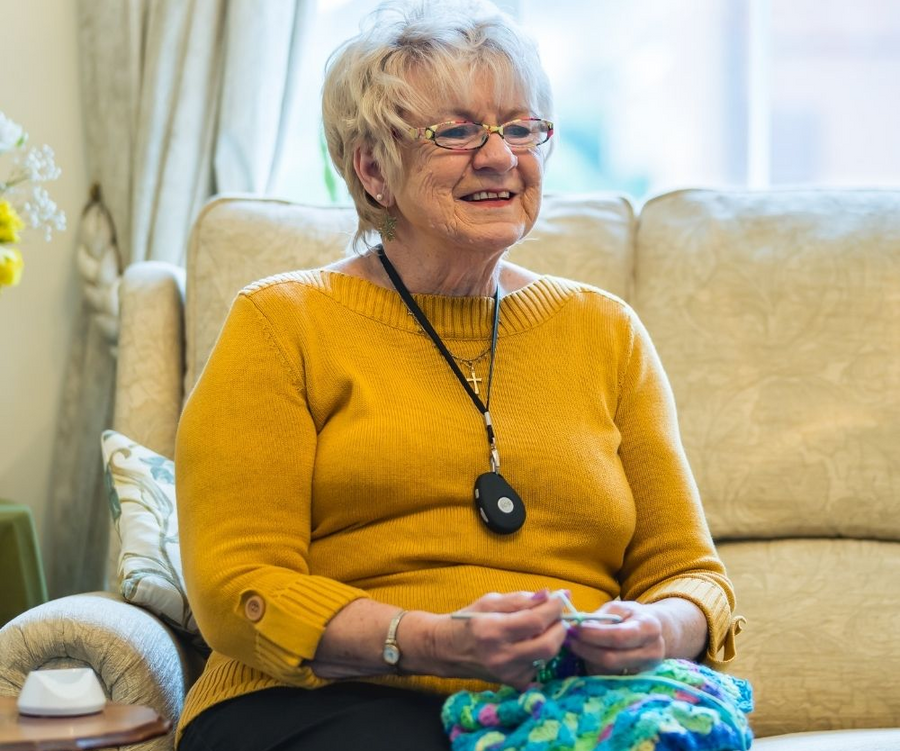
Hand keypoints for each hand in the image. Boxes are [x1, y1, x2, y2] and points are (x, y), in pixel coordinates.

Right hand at [435, 589, 566, 689]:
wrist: (446, 650)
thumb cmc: (467, 621)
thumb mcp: (490, 602)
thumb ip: (521, 599)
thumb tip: (549, 595)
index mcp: (494, 631)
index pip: (536, 621)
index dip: (554, 608)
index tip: (562, 596)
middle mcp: (502, 656)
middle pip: (548, 645)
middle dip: (560, 627)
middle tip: (558, 614)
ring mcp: (508, 674)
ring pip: (547, 657)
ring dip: (552, 639)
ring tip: (544, 626)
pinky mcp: (513, 683)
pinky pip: (538, 666)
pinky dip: (541, 652)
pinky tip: (531, 643)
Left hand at [566, 600, 664, 675]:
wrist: (656, 632)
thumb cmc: (632, 616)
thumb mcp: (619, 608)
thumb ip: (600, 618)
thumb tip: (577, 627)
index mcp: (649, 628)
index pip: (617, 637)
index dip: (592, 635)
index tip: (573, 629)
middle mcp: (652, 652)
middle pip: (612, 659)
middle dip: (586, 650)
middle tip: (569, 640)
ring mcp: (646, 670)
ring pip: (608, 671)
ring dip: (587, 659)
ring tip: (576, 645)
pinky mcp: (637, 680)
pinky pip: (609, 677)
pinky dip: (594, 666)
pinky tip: (587, 654)